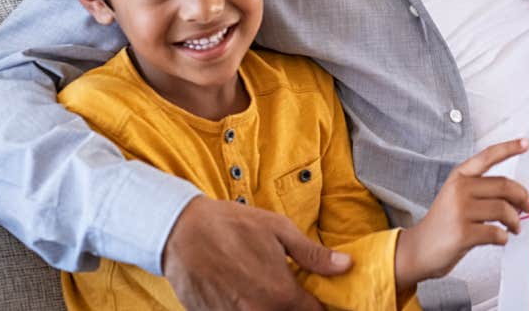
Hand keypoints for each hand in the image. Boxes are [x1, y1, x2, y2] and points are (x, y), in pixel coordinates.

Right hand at [164, 195, 350, 310]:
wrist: (182, 233)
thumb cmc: (232, 226)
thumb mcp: (279, 231)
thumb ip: (313, 255)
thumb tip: (346, 266)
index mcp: (282, 295)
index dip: (319, 306)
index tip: (316, 296)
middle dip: (294, 307)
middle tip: (285, 289)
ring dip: (269, 308)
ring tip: (260, 286)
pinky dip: (245, 309)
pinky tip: (241, 293)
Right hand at [394, 138, 528, 286]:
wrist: (419, 249)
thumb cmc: (443, 224)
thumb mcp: (455, 197)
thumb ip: (481, 191)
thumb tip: (518, 198)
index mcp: (459, 177)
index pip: (487, 156)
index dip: (509, 148)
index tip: (526, 143)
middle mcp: (459, 189)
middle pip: (504, 186)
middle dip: (523, 197)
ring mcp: (460, 211)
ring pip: (504, 210)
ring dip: (515, 221)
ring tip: (515, 228)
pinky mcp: (463, 233)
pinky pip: (496, 232)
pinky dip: (504, 237)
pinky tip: (500, 239)